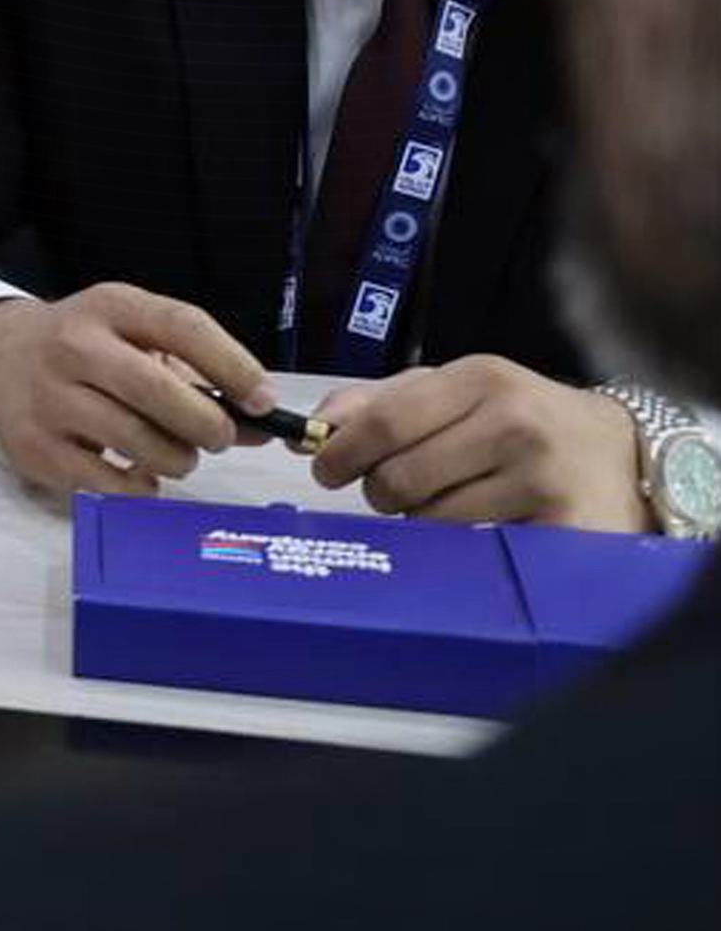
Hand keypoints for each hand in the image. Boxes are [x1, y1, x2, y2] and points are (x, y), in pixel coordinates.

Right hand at [0, 282, 271, 498]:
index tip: (262, 401)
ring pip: (135, 441)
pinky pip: (106, 482)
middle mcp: (73, 346)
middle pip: (155, 389)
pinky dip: (139, 487)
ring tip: (178, 455)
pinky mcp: (34, 446)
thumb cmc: (86, 348)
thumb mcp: (132, 334)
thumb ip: (193, 372)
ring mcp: (48, 398)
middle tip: (218, 437)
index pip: (182, 325)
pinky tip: (140, 474)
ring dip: (176, 458)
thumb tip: (257, 423)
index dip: (232, 365)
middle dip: (205, 423)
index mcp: (110, 307)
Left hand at [307, 356, 647, 527]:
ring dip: (421, 522)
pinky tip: (481, 528)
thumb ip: (383, 402)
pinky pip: (473, 551)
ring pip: (432, 520)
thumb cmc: (522, 421)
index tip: (324, 470)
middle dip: (379, 493)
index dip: (342, 452)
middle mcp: (514, 422)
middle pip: (400, 477)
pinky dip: (461, 548)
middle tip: (391, 494)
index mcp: (482, 378)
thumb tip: (308, 429)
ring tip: (451, 505)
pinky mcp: (561, 529)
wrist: (621, 456)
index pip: (385, 422)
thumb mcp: (459, 393)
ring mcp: (541, 477)